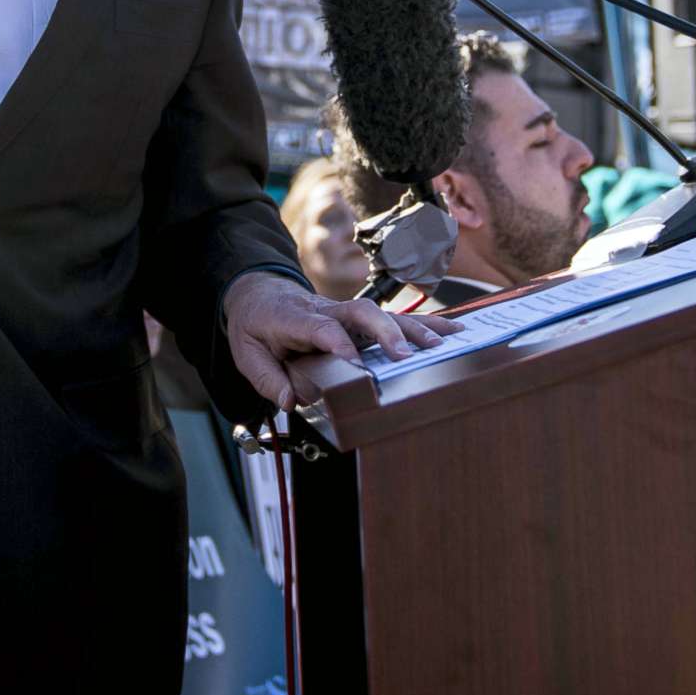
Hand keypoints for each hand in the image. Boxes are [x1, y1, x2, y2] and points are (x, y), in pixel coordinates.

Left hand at [222, 271, 458, 413]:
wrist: (259, 292)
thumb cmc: (256, 325)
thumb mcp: (246, 353)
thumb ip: (267, 379)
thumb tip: (290, 402)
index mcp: (293, 317)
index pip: (320, 327)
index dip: (338, 343)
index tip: (355, 365)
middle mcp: (325, 309)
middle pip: (360, 312)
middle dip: (385, 332)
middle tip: (403, 356)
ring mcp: (344, 311)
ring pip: (382, 314)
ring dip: (412, 328)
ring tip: (441, 343)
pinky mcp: (358, 318)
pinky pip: (392, 318)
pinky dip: (422, 324)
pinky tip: (449, 331)